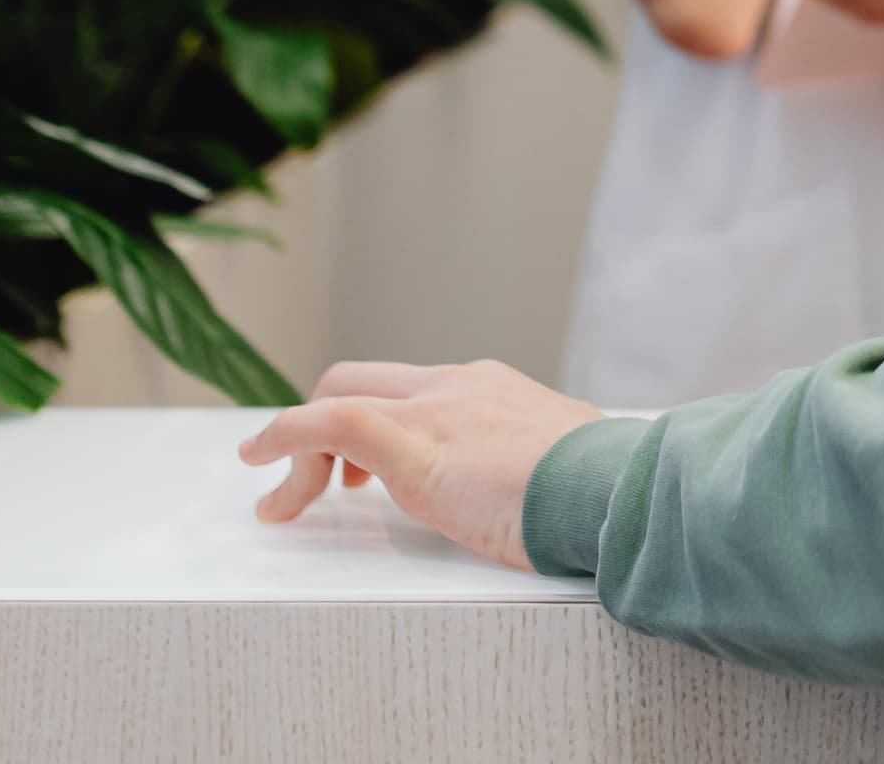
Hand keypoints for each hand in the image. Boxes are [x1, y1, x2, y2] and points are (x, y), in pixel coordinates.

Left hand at [239, 358, 605, 573]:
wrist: (622, 490)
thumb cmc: (608, 491)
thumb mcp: (567, 469)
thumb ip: (539, 469)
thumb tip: (548, 495)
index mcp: (493, 392)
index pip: (411, 389)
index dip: (371, 423)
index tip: (358, 471)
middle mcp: (458, 387)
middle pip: (361, 380)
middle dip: (321, 427)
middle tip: (320, 488)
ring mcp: (437, 411)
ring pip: (339, 398)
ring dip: (299, 447)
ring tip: (288, 503)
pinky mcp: (417, 447)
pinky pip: (332, 422)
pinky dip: (286, 435)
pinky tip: (261, 464)